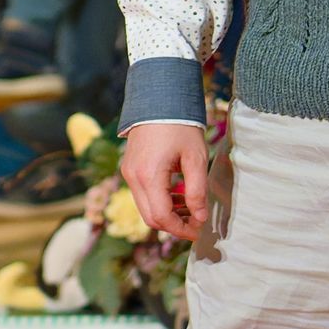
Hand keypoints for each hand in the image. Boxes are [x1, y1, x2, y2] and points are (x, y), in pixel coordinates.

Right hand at [120, 123, 209, 240]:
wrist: (159, 98)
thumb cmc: (181, 125)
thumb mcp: (195, 157)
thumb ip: (197, 190)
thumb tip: (200, 217)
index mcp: (149, 176)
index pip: (162, 217)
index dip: (181, 229)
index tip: (199, 230)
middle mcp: (133, 178)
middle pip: (150, 218)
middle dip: (174, 225)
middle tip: (196, 223)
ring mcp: (128, 172)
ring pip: (145, 208)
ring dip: (167, 213)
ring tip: (190, 207)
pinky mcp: (129, 168)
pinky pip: (142, 194)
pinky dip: (159, 201)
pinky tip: (177, 194)